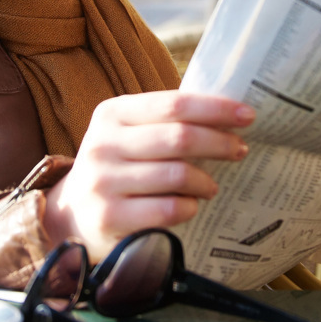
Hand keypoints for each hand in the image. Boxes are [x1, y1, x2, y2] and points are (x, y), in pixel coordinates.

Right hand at [43, 90, 253, 259]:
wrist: (72, 214)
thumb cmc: (119, 168)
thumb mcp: (130, 135)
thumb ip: (166, 122)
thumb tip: (230, 115)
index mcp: (112, 113)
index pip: (174, 104)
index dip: (216, 109)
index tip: (248, 116)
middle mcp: (103, 143)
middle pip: (179, 138)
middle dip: (219, 143)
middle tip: (241, 150)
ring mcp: (103, 181)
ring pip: (177, 175)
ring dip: (205, 182)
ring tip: (211, 186)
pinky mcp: (108, 217)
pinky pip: (167, 209)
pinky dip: (188, 207)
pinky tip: (190, 206)